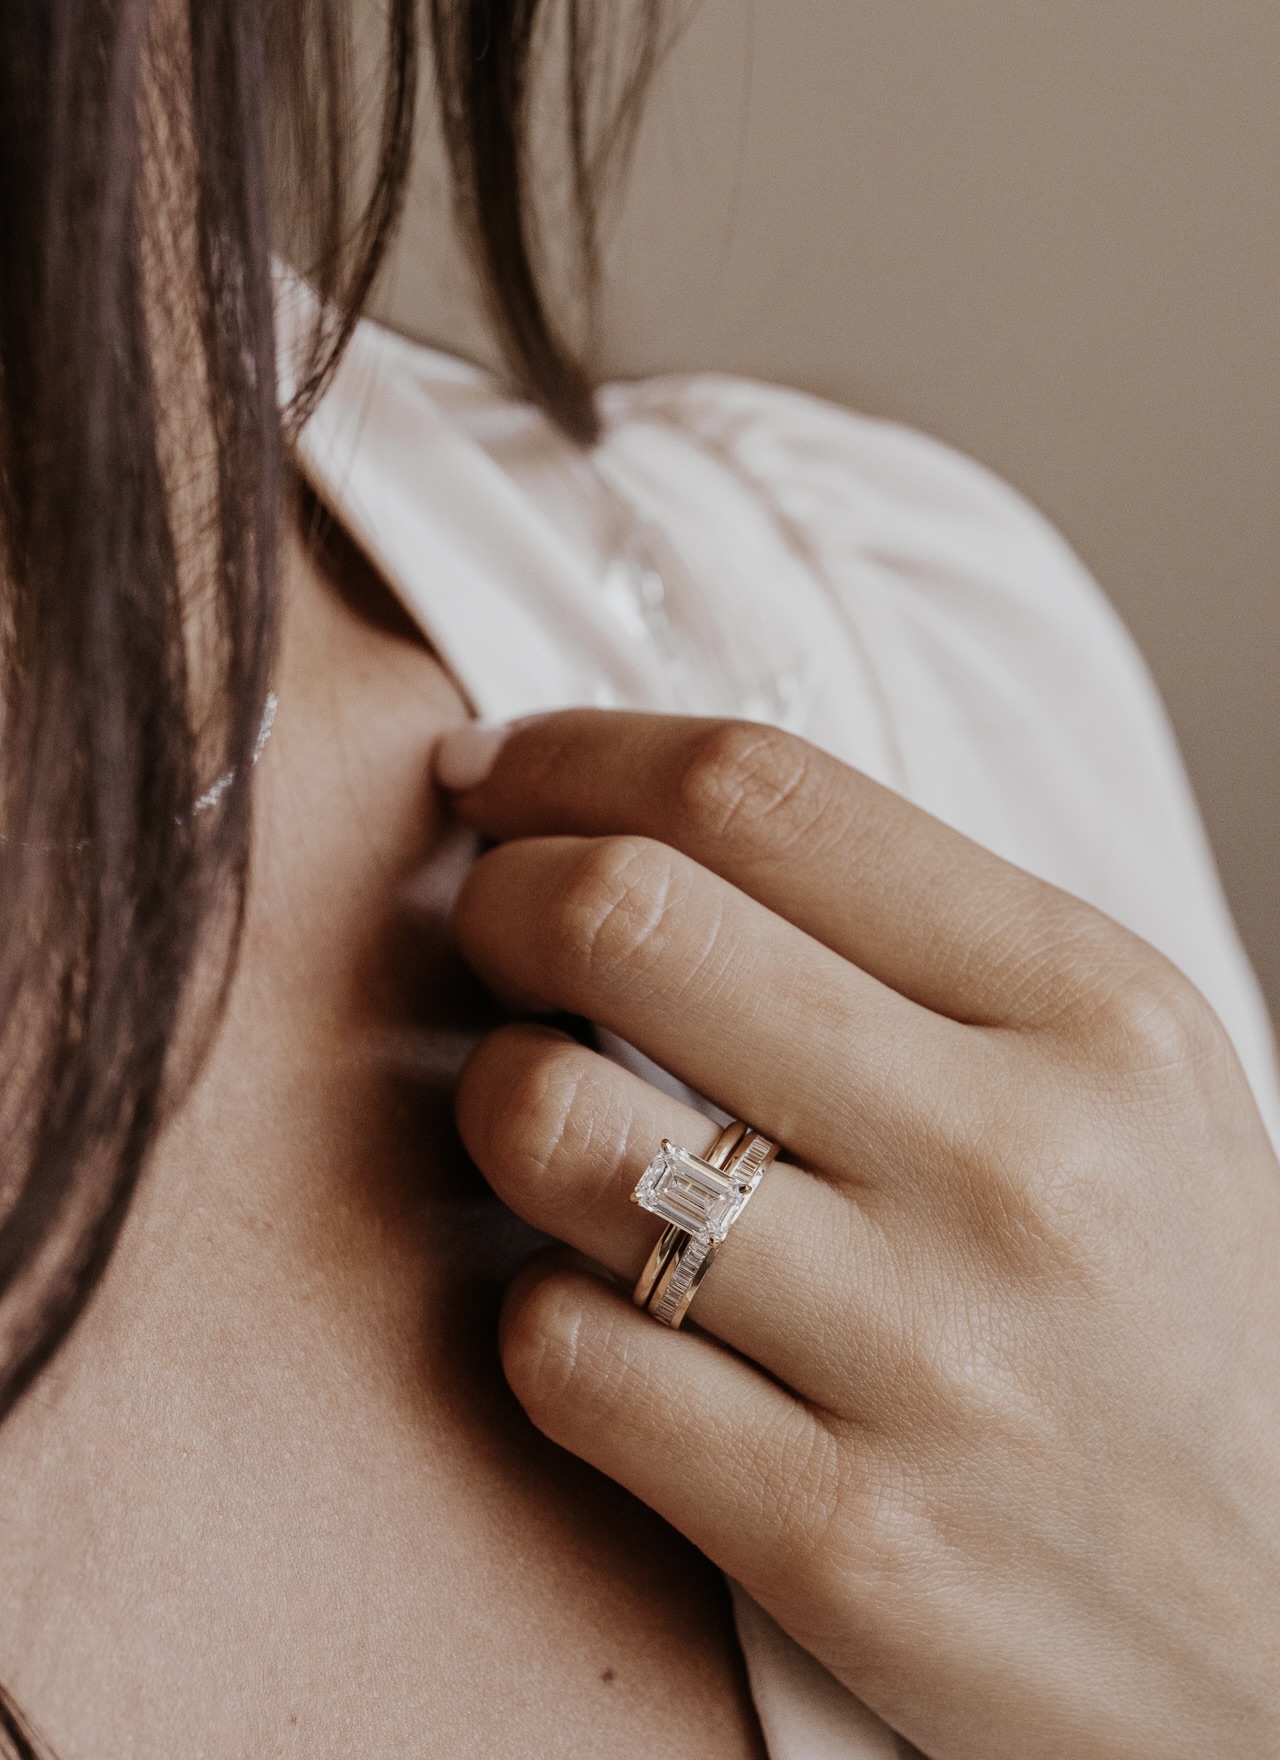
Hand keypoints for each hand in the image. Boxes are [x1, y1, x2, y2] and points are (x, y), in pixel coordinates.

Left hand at [438, 712, 1279, 1759]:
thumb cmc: (1182, 1313)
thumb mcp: (1128, 1077)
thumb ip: (919, 940)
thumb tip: (643, 823)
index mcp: (1094, 1007)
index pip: (759, 794)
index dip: (572, 756)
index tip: (495, 775)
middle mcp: (1015, 1163)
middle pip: (629, 917)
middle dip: (497, 897)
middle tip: (491, 927)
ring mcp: (927, 1361)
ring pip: (551, 1128)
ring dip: (498, 1099)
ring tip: (549, 1118)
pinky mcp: (840, 1542)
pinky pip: (561, 1356)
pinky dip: (538, 1307)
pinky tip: (605, 1303)